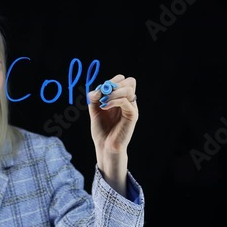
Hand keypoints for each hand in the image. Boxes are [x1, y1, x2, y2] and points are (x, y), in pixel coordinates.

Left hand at [87, 74, 137, 195]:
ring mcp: (131, 108)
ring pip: (129, 89)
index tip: (100, 90)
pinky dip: (113, 101)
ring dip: (113, 92)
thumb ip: (94, 98)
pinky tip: (104, 107)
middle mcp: (128, 101)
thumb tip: (96, 89)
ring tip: (102, 102)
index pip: (123, 80)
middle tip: (103, 94)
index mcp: (121, 98)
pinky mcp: (132, 115)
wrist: (105, 147)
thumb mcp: (94, 110)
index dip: (112, 80)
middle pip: (130, 81)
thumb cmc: (102, 130)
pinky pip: (126, 101)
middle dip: (114, 84)